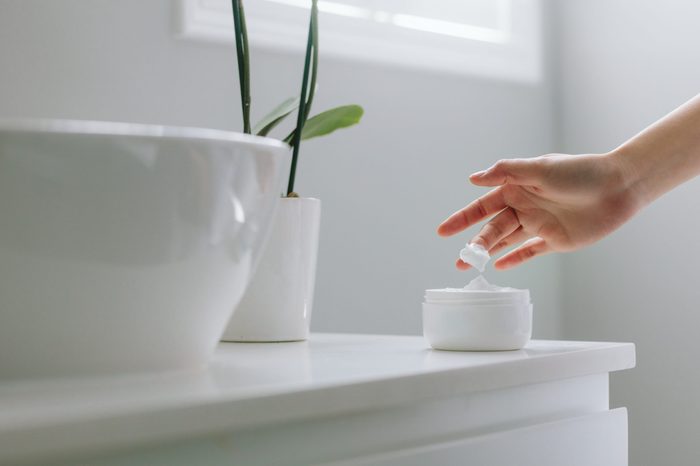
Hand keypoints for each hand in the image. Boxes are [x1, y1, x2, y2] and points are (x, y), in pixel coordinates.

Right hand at [437, 152, 639, 269]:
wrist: (617, 187)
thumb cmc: (580, 173)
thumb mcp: (539, 168)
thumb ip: (506, 173)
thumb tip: (473, 179)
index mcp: (516, 188)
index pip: (483, 206)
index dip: (462, 218)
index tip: (443, 231)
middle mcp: (524, 207)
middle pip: (492, 228)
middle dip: (474, 244)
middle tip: (461, 259)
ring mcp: (538, 224)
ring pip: (506, 241)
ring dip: (488, 253)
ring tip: (469, 266)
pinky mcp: (555, 240)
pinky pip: (530, 252)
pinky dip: (515, 259)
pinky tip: (499, 267)